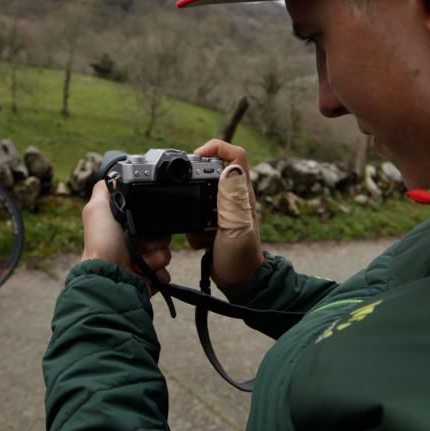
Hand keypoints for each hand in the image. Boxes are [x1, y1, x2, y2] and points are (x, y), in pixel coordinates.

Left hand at [81, 180, 171, 291]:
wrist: (109, 278)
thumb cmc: (101, 244)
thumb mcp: (96, 210)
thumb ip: (103, 191)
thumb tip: (111, 178)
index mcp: (123, 228)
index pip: (149, 217)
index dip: (150, 218)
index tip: (143, 221)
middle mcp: (133, 244)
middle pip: (161, 234)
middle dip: (156, 238)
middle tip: (141, 242)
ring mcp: (142, 262)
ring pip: (166, 252)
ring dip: (156, 255)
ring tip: (141, 259)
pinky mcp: (149, 278)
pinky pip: (165, 271)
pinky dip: (158, 271)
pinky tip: (145, 271)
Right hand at [189, 139, 264, 290]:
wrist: (239, 283)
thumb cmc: (242, 257)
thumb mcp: (236, 226)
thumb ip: (232, 199)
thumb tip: (229, 167)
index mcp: (242, 193)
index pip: (235, 155)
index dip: (216, 147)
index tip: (196, 156)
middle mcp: (234, 197)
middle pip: (213, 170)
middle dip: (196, 184)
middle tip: (187, 197)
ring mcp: (223, 210)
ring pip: (200, 194)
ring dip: (193, 211)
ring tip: (200, 231)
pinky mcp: (213, 223)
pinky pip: (195, 215)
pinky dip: (192, 227)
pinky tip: (201, 242)